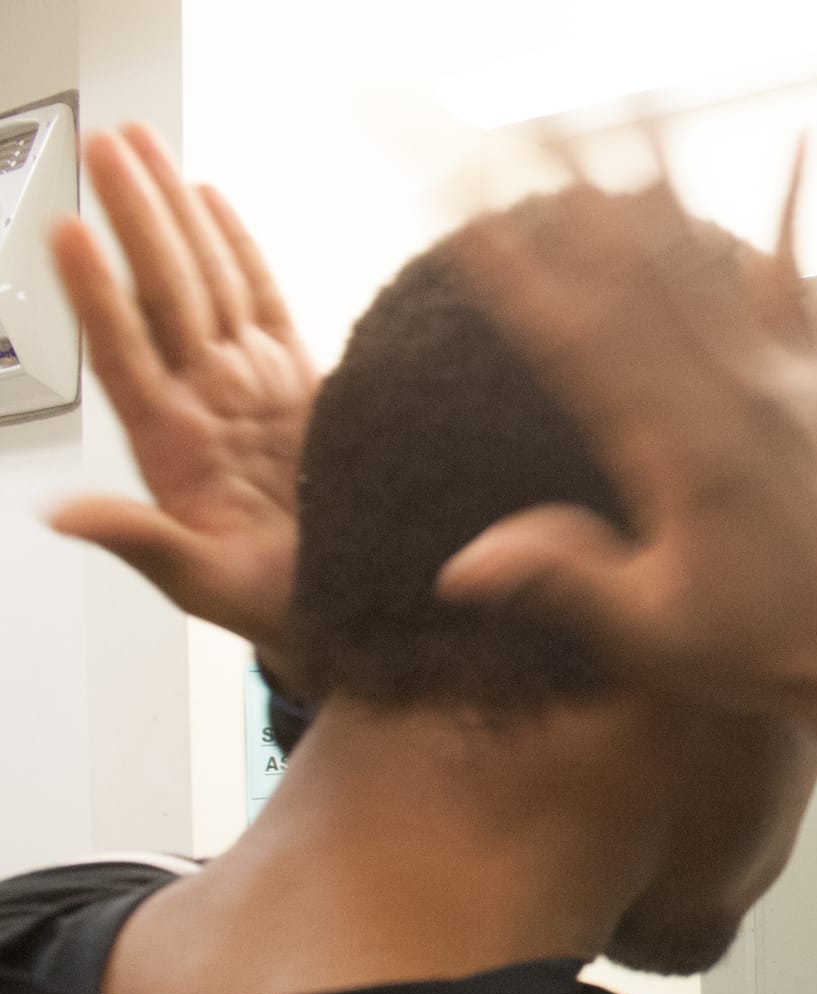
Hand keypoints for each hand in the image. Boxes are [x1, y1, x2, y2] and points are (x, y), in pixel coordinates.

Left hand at [46, 125, 316, 678]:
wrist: (343, 611)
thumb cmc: (274, 607)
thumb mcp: (203, 585)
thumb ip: (138, 541)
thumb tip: (59, 515)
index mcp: (174, 447)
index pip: (125, 354)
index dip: (98, 296)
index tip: (68, 230)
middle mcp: (205, 401)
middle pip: (163, 294)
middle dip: (135, 217)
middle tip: (107, 145)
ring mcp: (247, 386)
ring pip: (203, 283)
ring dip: (171, 213)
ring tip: (140, 147)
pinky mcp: (298, 381)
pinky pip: (261, 300)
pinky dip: (238, 249)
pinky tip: (210, 201)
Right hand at [435, 143, 816, 748]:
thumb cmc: (764, 645)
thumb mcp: (650, 631)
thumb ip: (562, 581)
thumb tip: (463, 566)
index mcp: (684, 452)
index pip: (578, 340)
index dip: (515, 271)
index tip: (466, 214)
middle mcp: (740, 396)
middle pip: (640, 273)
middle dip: (574, 196)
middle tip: (522, 130)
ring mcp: (793, 378)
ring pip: (715, 259)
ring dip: (661, 183)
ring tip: (623, 109)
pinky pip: (808, 282)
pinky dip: (794, 217)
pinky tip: (795, 150)